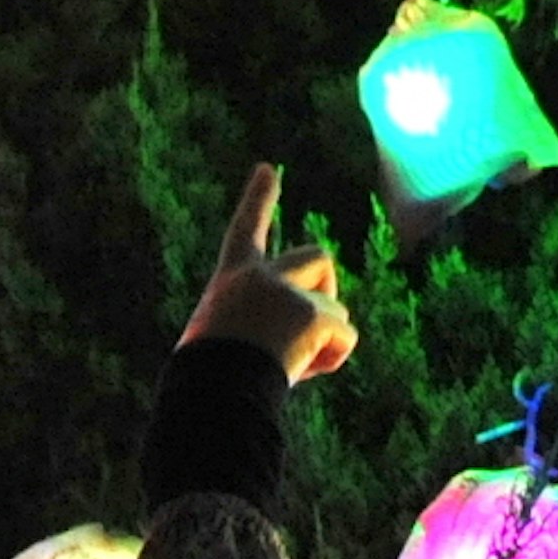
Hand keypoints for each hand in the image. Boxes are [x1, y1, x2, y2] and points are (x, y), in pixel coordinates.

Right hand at [181, 163, 355, 383]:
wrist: (214, 390)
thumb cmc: (211, 377)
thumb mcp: (224, 340)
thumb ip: (260, 325)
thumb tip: (304, 344)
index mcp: (232, 277)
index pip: (246, 228)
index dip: (258, 198)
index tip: (267, 168)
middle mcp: (261, 274)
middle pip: (319, 257)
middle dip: (327, 288)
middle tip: (309, 330)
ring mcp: (289, 291)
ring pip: (336, 308)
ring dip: (325, 339)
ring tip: (288, 364)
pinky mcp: (313, 315)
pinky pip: (345, 337)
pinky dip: (332, 359)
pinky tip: (300, 373)